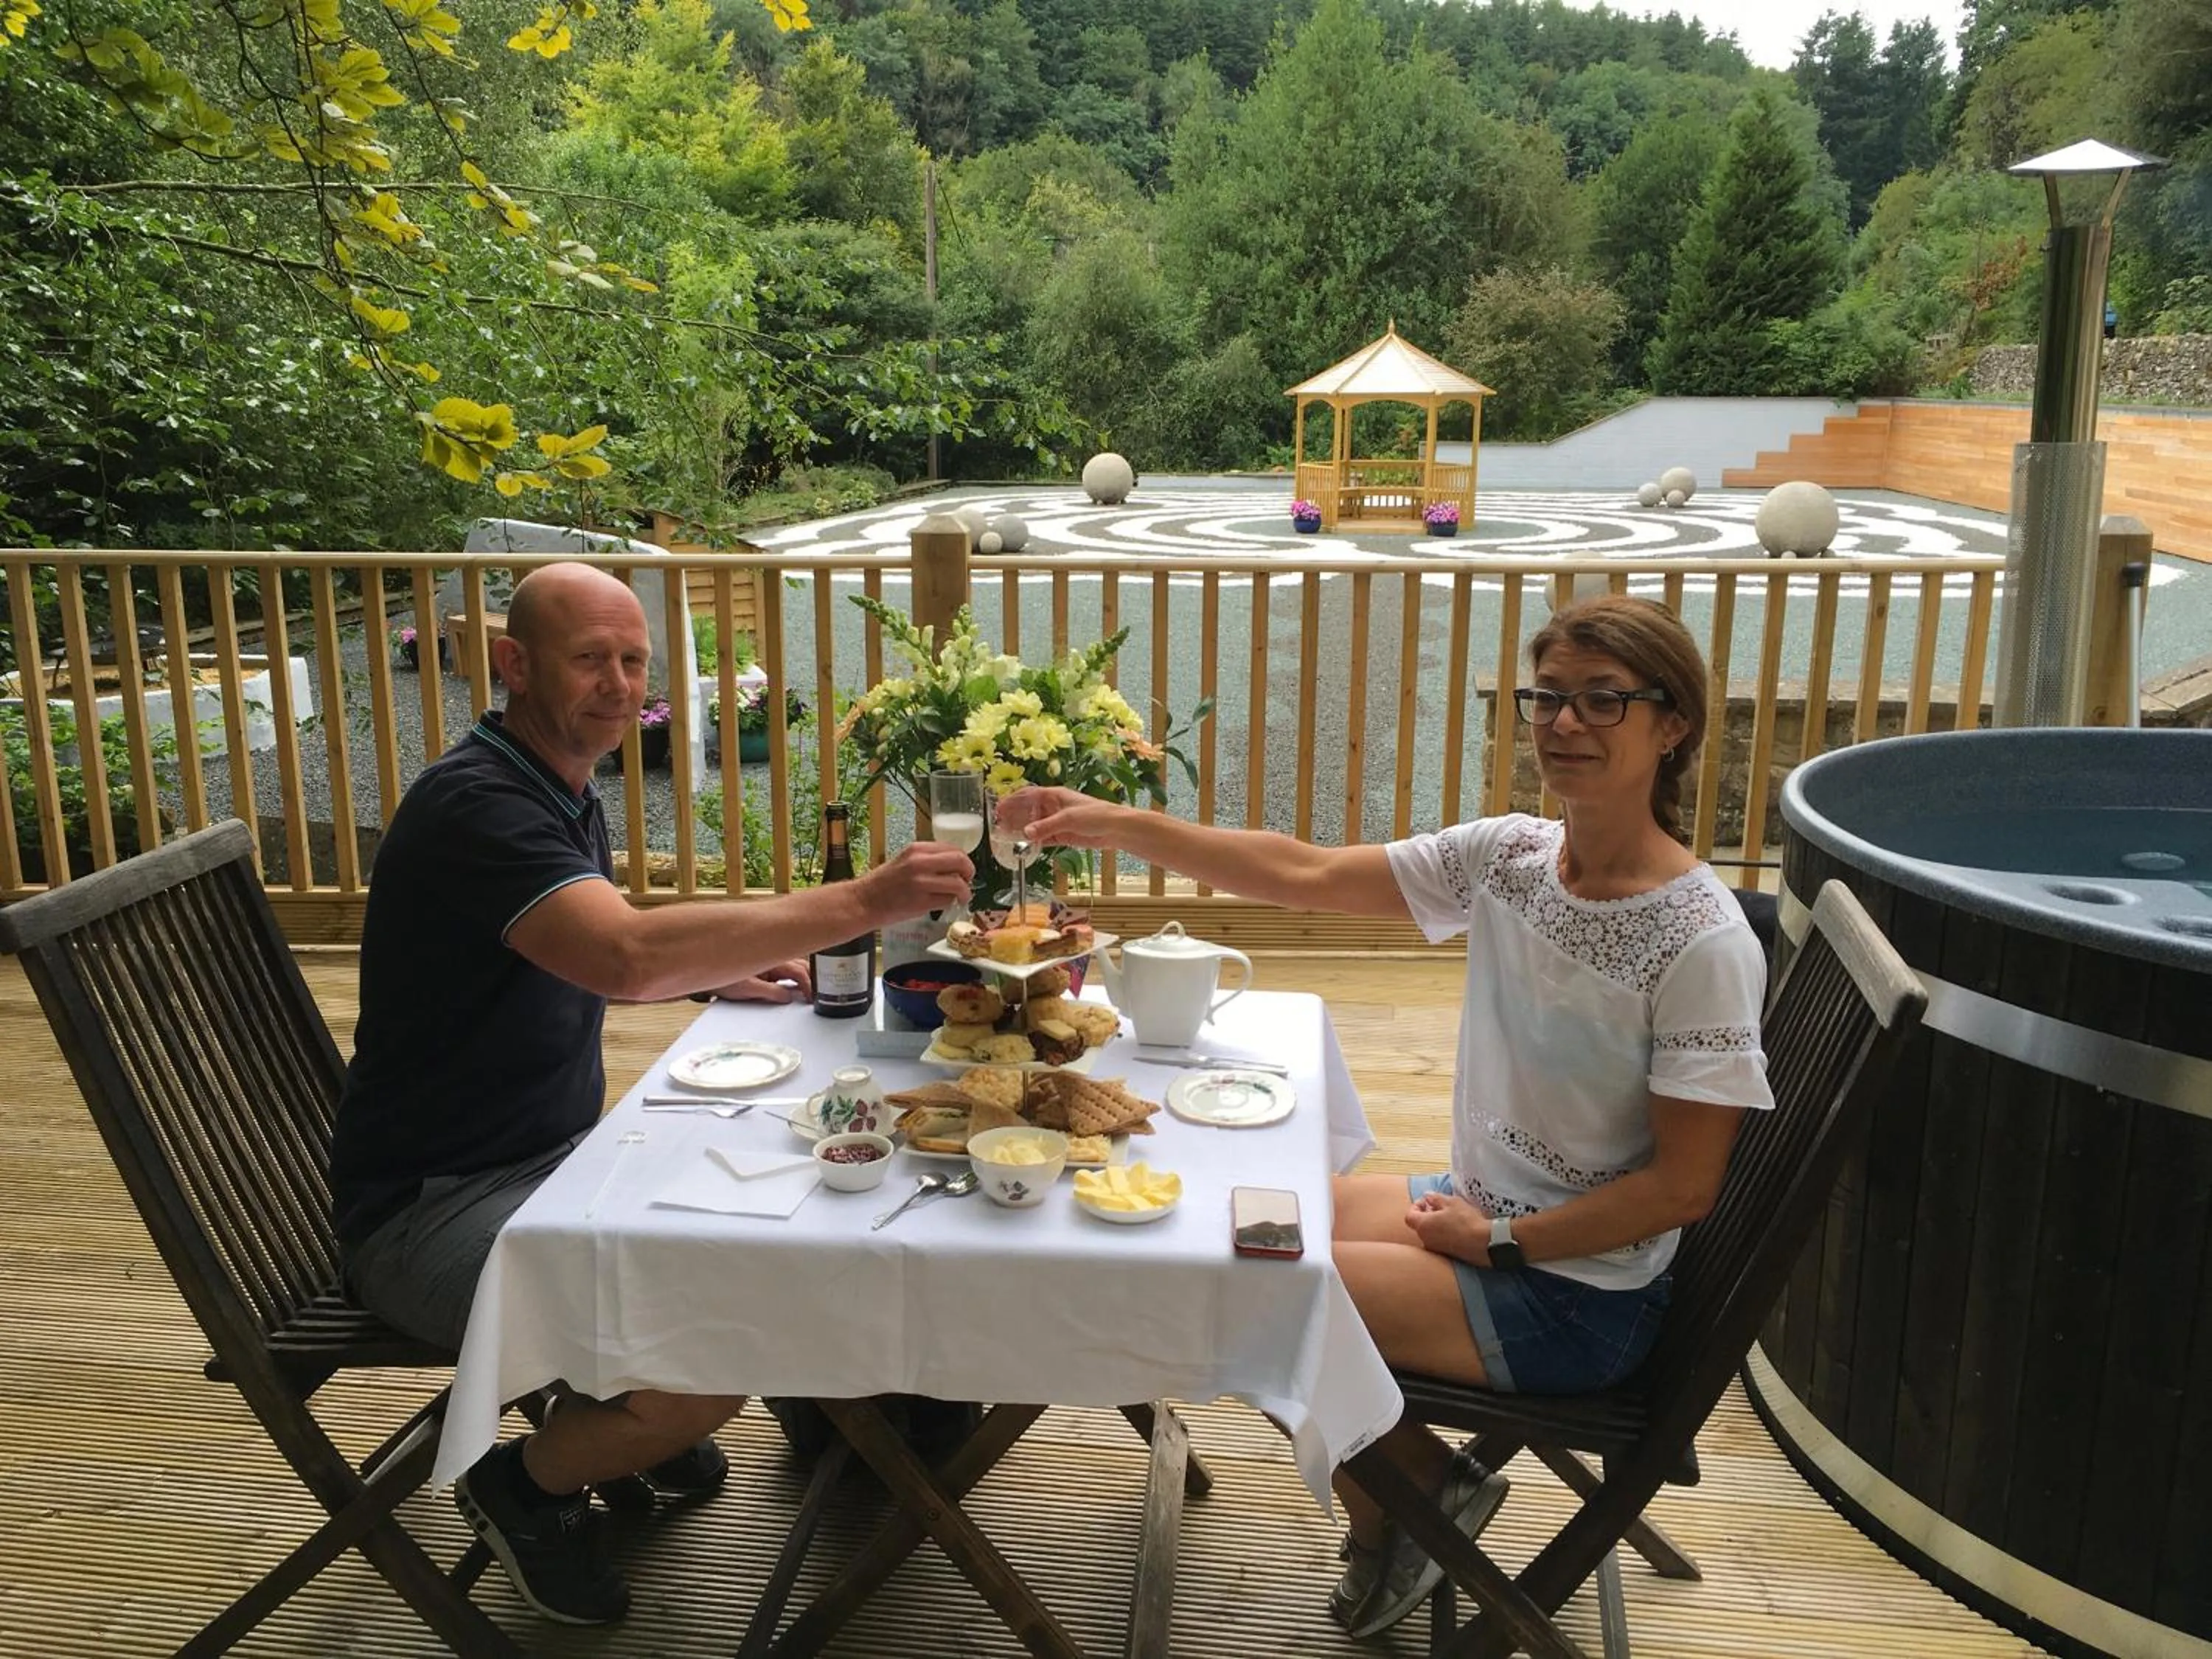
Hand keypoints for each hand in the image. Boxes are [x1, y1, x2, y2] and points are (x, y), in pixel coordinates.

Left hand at [712, 959, 811, 1003]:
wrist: (704, 975)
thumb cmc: (722, 979)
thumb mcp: (748, 989)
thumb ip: (771, 993)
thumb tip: (788, 997)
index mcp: (771, 960)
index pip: (799, 971)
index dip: (809, 985)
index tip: (812, 998)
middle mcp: (772, 957)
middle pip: (801, 966)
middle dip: (812, 979)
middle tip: (816, 995)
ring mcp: (769, 961)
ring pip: (795, 966)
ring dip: (804, 978)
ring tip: (809, 992)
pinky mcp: (764, 967)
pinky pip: (785, 971)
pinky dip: (794, 979)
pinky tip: (795, 987)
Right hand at [859, 840, 973, 918]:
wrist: (864, 901)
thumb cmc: (884, 884)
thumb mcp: (905, 861)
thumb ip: (929, 860)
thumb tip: (955, 865)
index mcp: (916, 849)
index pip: (952, 848)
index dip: (963, 859)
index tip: (963, 869)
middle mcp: (919, 862)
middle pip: (960, 861)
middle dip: (969, 872)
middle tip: (967, 881)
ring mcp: (921, 882)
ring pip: (958, 883)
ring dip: (964, 892)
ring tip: (960, 897)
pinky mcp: (921, 901)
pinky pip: (948, 900)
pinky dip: (950, 903)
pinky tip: (945, 904)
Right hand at [996, 786, 1125, 850]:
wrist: (1115, 829)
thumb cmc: (1095, 815)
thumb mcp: (1069, 818)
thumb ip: (1046, 826)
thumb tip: (1025, 833)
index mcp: (1054, 795)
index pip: (1028, 795)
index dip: (1012, 800)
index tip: (998, 808)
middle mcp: (1053, 807)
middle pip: (1028, 811)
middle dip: (1013, 817)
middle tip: (998, 826)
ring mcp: (1057, 822)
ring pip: (1034, 825)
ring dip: (1021, 830)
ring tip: (1006, 837)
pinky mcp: (1062, 835)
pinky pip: (1044, 838)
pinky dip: (1034, 842)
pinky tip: (1024, 846)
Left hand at [1405, 1190, 1491, 1265]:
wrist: (1483, 1243)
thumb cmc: (1465, 1221)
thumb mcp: (1451, 1202)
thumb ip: (1435, 1198)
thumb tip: (1427, 1196)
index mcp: (1423, 1225)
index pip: (1409, 1216)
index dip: (1416, 1206)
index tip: (1428, 1201)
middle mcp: (1425, 1239)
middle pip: (1419, 1226)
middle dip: (1427, 1215)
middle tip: (1440, 1207)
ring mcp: (1435, 1249)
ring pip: (1429, 1234)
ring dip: (1436, 1225)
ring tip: (1451, 1217)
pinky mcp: (1446, 1255)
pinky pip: (1439, 1242)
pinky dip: (1443, 1234)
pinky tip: (1457, 1229)